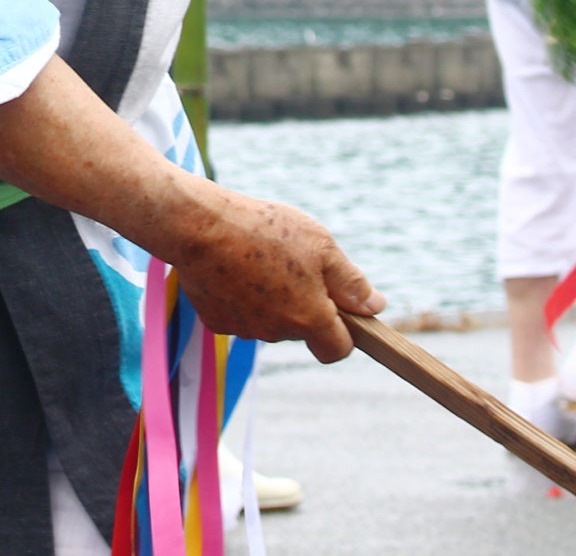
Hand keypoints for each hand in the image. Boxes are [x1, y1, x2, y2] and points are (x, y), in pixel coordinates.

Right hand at [165, 188, 383, 363]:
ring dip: (272, 300)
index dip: (344, 332)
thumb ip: (350, 282)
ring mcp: (244, 329)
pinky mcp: (216, 321)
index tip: (338, 306)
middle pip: (302, 330)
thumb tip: (376, 306)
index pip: (337, 350)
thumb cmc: (264, 230)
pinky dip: (241, 297)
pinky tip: (234, 267)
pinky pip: (239, 315)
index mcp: (309, 317)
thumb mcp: (320, 245)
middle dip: (303, 305)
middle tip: (293, 263)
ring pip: (270, 321)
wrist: (198, 227)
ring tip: (259, 258)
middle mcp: (277, 332)